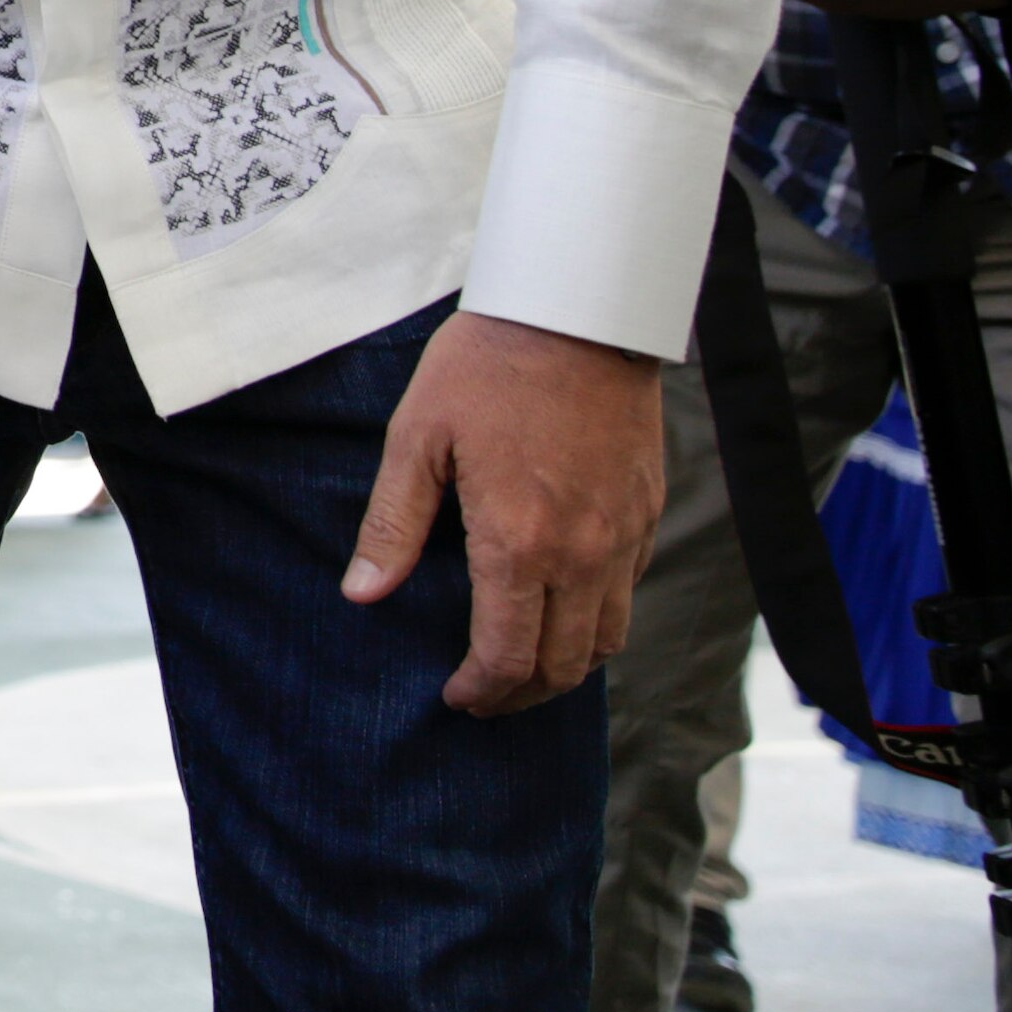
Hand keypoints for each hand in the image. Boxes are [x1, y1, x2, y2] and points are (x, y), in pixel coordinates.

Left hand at [344, 310, 665, 714]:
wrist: (577, 313)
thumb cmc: (486, 368)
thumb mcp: (417, 438)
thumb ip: (393, 524)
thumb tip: (363, 593)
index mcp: (520, 543)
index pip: (507, 655)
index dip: (481, 690)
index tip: (457, 697)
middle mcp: (583, 554)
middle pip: (563, 665)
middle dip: (521, 695)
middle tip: (485, 697)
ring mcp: (624, 537)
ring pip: (607, 639)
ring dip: (566, 668)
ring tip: (524, 667)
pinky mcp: (647, 513)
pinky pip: (629, 593)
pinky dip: (598, 622)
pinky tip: (562, 609)